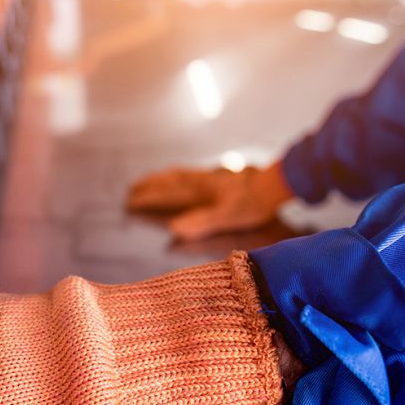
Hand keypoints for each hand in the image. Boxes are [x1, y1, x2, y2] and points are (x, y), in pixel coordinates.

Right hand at [126, 163, 294, 241]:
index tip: (130, 202)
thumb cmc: (252, 203)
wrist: (273, 185)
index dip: (148, 199)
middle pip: (168, 182)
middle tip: (131, 190)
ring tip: (149, 180)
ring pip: (177, 176)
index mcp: (198, 191)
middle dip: (149, 187)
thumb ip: (201, 222)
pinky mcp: (216, 177)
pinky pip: (188, 174)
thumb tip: (173, 229)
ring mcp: (207, 178)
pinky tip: (180, 178)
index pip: (166, 194)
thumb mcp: (227, 217)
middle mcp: (198, 181)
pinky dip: (176, 175)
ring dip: (160, 179)